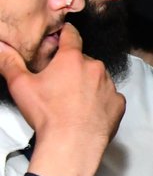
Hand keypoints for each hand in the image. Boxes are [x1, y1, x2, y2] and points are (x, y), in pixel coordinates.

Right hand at [0, 24, 124, 175]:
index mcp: (72, 59)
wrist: (72, 142)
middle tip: (59, 83)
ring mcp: (109, 85)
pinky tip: (87, 111)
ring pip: (97, 78)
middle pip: (83, 61)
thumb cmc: (47, 114)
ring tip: (72, 101)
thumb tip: (1, 46)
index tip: (65, 32)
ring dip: (87, 84)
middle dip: (72, 68)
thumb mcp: (21, 85)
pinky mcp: (118, 103)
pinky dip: (100, 101)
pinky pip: (109, 97)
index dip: (66, 33)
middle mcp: (95, 68)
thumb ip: (10, 63)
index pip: (71, 36)